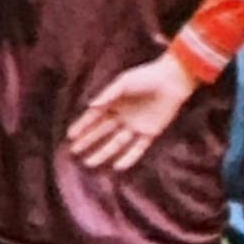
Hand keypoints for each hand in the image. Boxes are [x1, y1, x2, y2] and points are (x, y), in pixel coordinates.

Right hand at [66, 55, 195, 172]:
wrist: (173, 80)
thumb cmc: (147, 77)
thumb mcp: (124, 82)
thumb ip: (108, 94)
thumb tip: (91, 106)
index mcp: (115, 102)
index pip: (94, 117)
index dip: (82, 126)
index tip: (70, 137)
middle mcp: (123, 116)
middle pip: (102, 132)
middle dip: (88, 141)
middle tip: (74, 152)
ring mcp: (136, 126)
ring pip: (116, 143)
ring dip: (103, 153)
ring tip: (89, 163)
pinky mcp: (150, 132)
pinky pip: (137, 148)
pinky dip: (128, 157)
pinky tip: (116, 166)